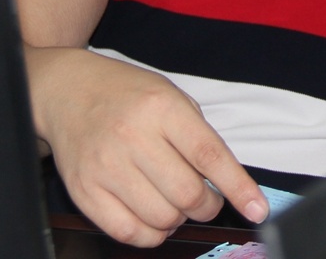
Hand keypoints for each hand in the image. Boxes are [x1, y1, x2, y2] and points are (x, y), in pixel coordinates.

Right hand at [26, 46, 268, 246]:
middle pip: (187, 194)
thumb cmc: (129, 95)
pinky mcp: (83, 191)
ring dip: (179, 220)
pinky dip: (151, 235)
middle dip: (208, 206)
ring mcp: (105, 166)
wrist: (68, 91)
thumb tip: (228, 184)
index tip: (257, 209)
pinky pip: (127, 232)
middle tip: (206, 199)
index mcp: (162, 108)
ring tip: (175, 203)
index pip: (209, 156)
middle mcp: (132, 137)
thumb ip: (199, 137)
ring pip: (161, 218)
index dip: (239, 187)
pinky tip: (153, 217)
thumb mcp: (172, 97)